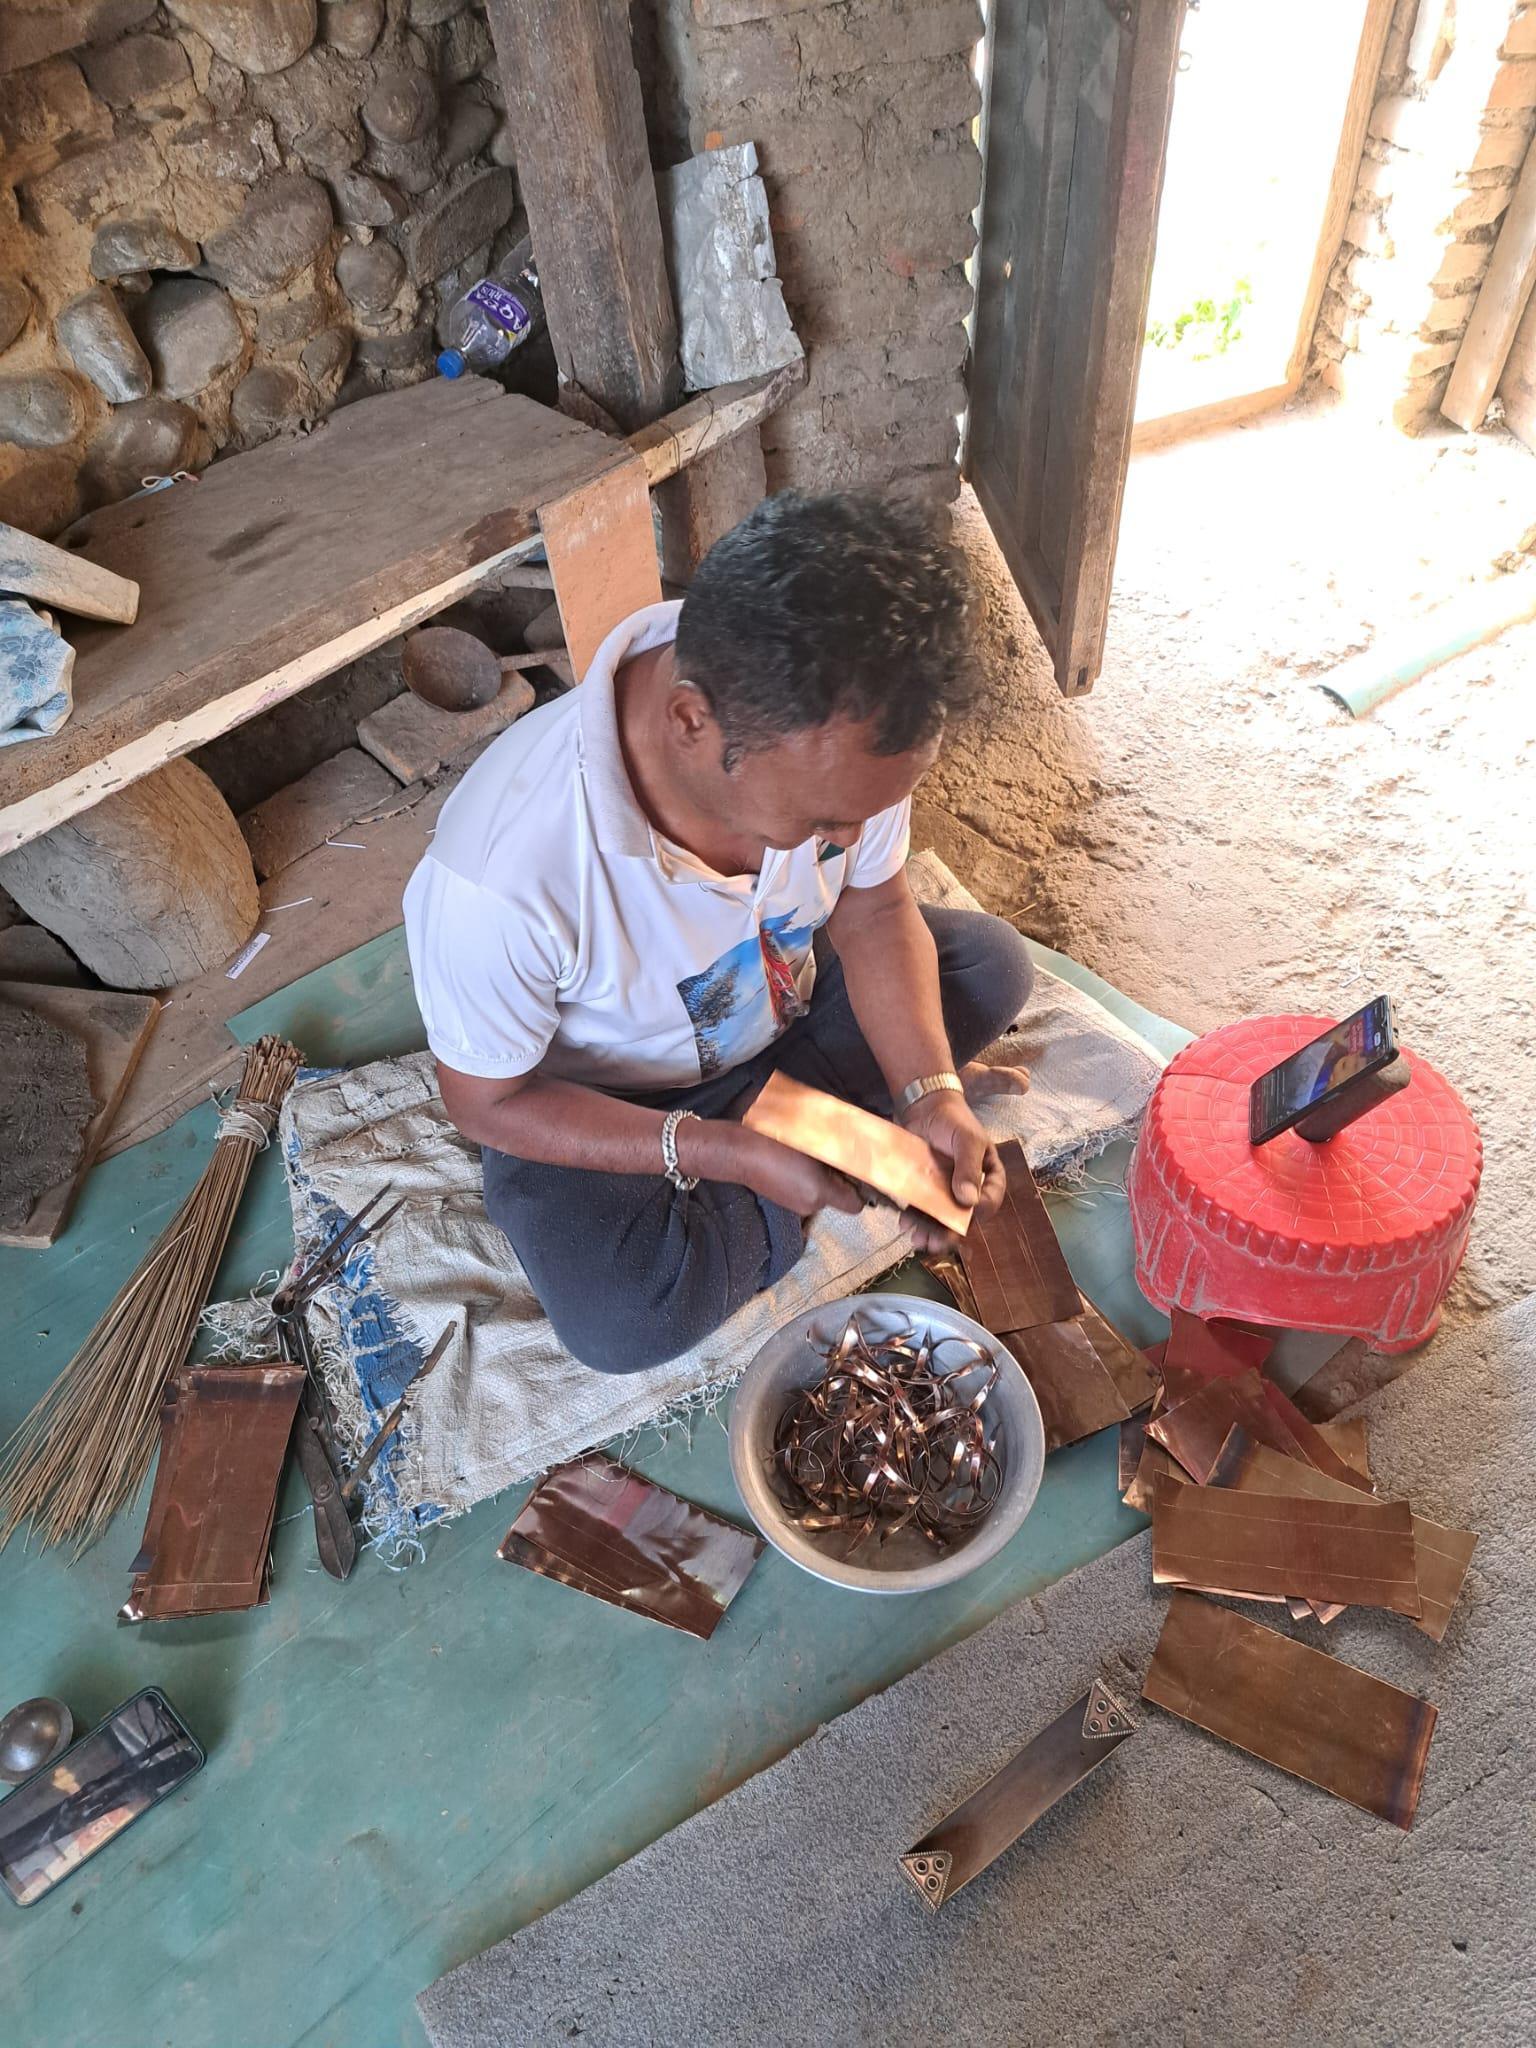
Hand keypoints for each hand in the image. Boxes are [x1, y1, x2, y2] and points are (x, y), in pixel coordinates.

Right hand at [727, 1129, 866, 1219]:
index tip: (857, 1170)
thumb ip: (838, 1154)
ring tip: (813, 1154)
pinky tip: (796, 1160)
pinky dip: (806, 1179)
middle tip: (834, 1155)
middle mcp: (810, 1206)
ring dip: (822, 1178)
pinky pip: (805, 1191)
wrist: (739, 1151)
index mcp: (820, 1194)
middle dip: (839, 1179)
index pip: (855, 1205)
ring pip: (822, 1194)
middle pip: (838, 1197)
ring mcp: (795, 1206)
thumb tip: (855, 1156)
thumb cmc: (776, 1143)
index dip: (861, 1189)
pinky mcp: (783, 1200)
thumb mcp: (813, 1143)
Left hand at [899, 1090, 1006, 1247]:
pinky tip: (906, 1224)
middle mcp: (970, 1188)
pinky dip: (916, 1220)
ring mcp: (947, 1190)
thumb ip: (969, 1167)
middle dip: (949, 1233)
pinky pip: (923, 1209)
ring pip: (942, 1218)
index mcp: (989, 1176)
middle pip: (964, 1217)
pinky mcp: (926, 1189)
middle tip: (935, 1244)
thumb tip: (969, 1201)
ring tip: (917, 1240)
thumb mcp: (967, 1139)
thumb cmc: (952, 1119)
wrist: (922, 1106)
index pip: (989, 1202)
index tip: (962, 1220)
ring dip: (930, 1232)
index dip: (977, 1213)